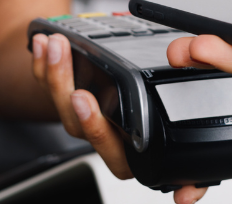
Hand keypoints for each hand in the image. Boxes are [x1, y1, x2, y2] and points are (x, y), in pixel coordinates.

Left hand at [31, 33, 207, 203]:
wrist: (126, 90)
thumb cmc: (156, 112)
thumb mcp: (181, 140)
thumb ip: (190, 178)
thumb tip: (190, 196)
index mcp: (128, 152)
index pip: (110, 150)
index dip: (97, 129)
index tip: (86, 102)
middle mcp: (102, 138)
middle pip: (80, 127)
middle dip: (73, 102)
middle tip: (79, 89)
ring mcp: (80, 119)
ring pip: (61, 105)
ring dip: (57, 74)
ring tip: (57, 46)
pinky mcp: (63, 99)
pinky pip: (45, 85)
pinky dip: (41, 64)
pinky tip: (41, 43)